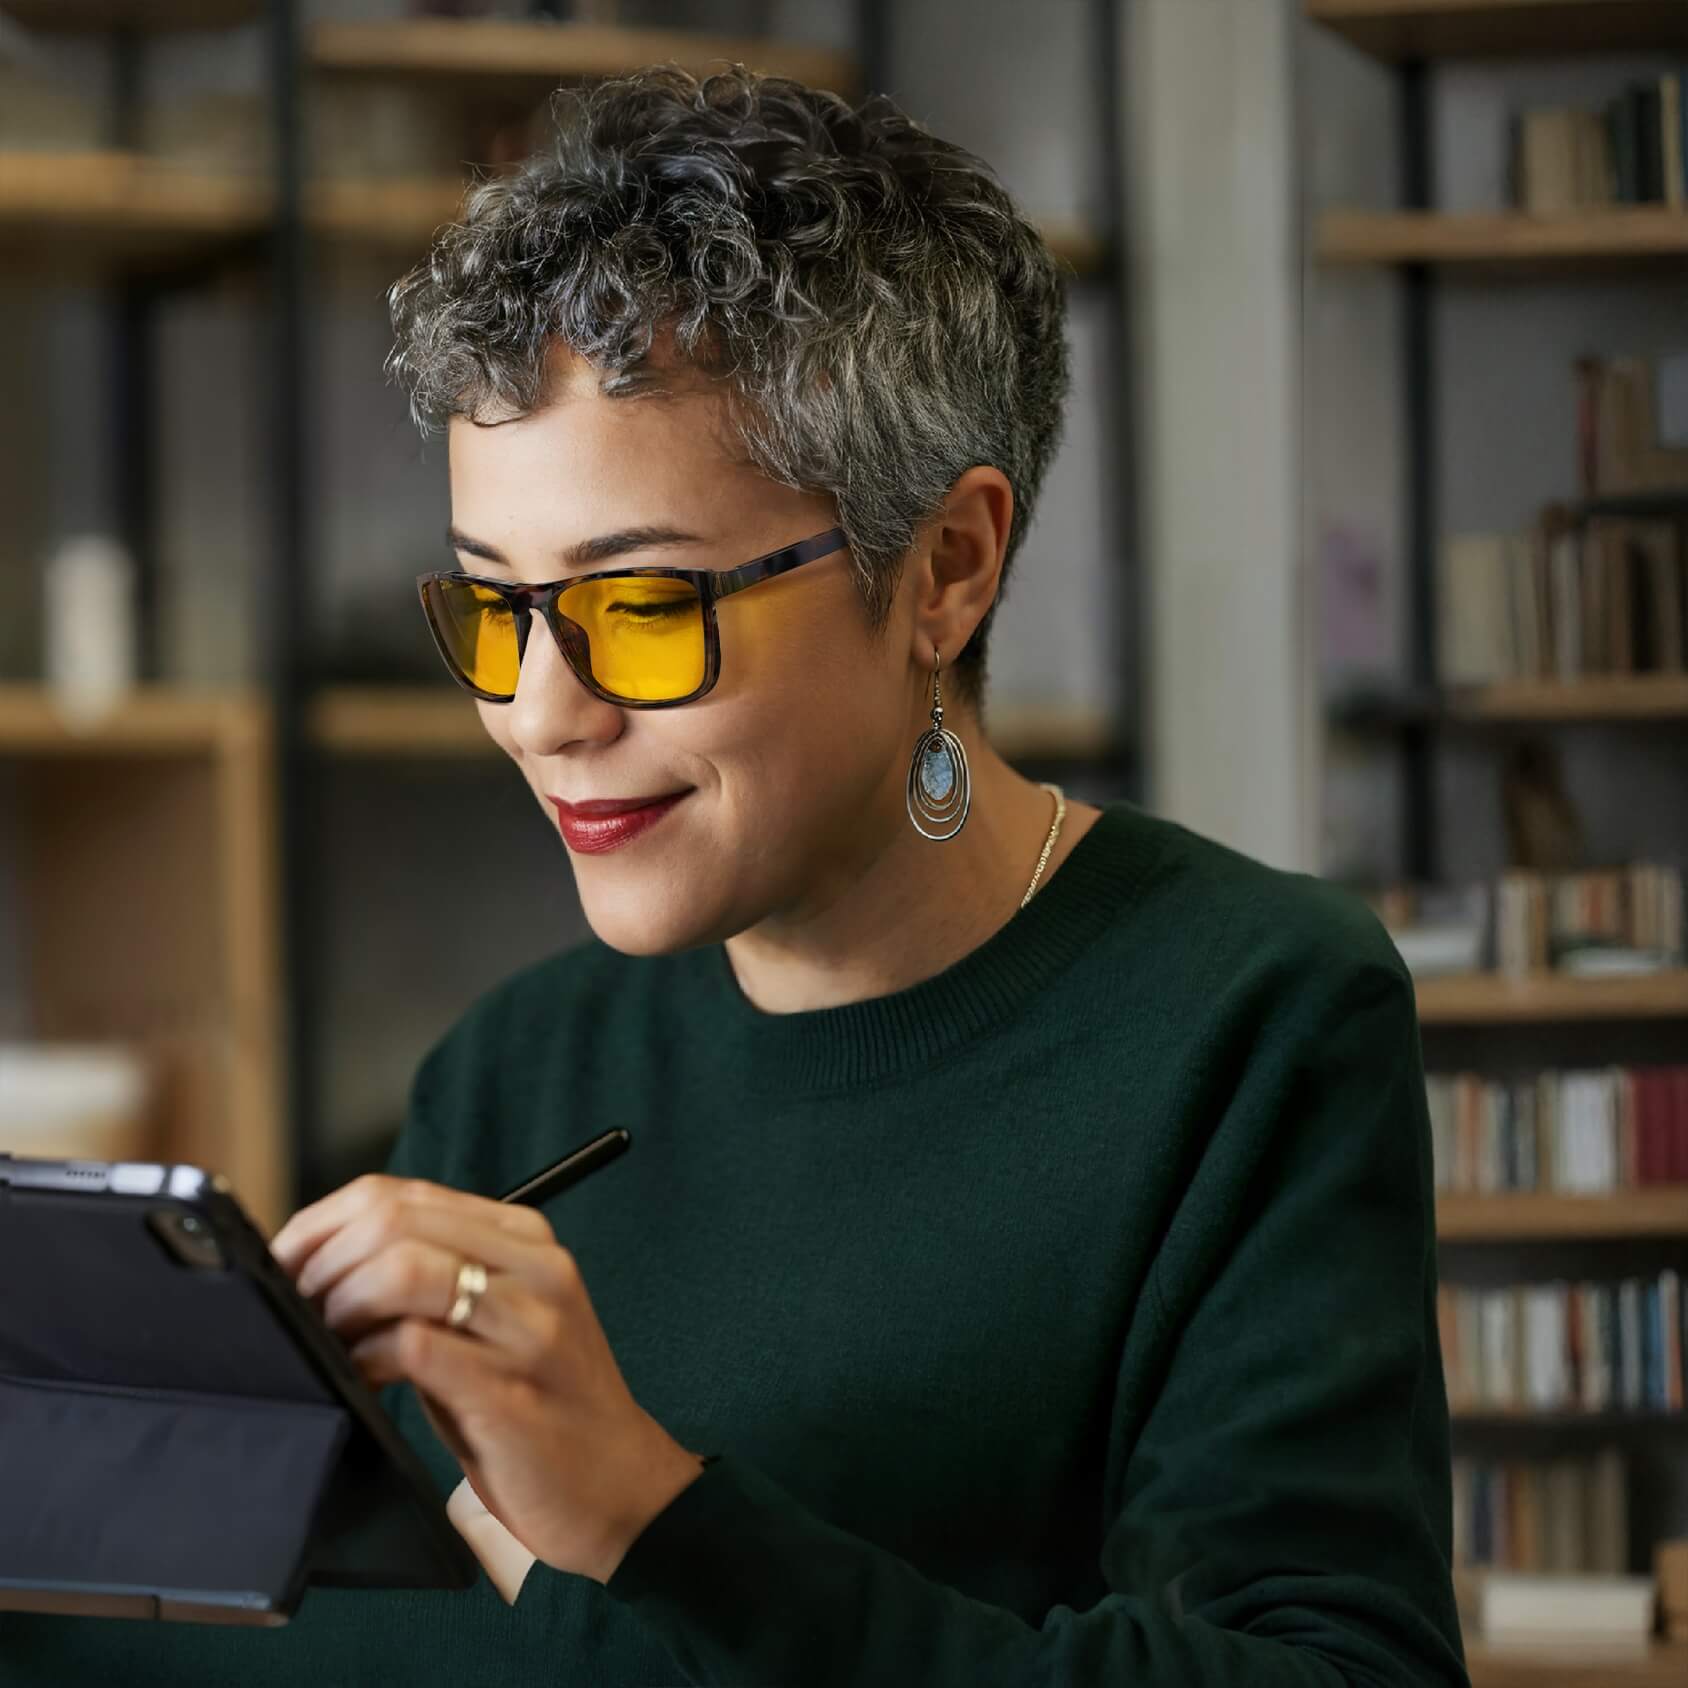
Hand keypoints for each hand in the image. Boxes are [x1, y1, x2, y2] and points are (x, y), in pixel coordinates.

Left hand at [268, 1174, 707, 1584]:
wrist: (617, 1484)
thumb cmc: (534, 1401)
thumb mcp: (490, 1319)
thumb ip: (430, 1276)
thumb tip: (315, 1260)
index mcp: (524, 1237)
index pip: (399, 1193)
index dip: (321, 1226)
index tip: (283, 1267)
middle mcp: (535, 1267)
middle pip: (393, 1222)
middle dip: (321, 1266)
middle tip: (296, 1313)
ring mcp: (529, 1327)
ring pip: (402, 1270)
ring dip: (340, 1308)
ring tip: (329, 1345)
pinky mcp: (513, 1391)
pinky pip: (414, 1347)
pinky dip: (366, 1359)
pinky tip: (362, 1380)